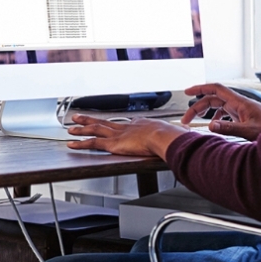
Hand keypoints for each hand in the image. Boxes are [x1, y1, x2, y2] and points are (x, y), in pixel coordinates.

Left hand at [66, 115, 186, 157]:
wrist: (165, 137)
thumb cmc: (172, 137)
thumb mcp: (177, 133)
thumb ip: (179, 135)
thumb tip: (189, 135)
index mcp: (141, 125)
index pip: (125, 124)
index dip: (116, 124)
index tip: (110, 123)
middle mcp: (127, 127)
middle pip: (105, 122)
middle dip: (91, 120)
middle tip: (79, 117)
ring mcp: (119, 135)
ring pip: (96, 130)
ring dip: (82, 128)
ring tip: (71, 127)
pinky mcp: (113, 144)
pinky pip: (93, 143)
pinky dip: (81, 143)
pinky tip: (72, 143)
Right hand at [182, 83, 260, 140]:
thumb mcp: (250, 131)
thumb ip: (230, 128)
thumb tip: (211, 125)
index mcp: (240, 102)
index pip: (216, 89)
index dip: (201, 88)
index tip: (188, 92)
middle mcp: (239, 104)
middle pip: (213, 99)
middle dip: (198, 106)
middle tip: (187, 118)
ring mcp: (241, 110)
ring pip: (218, 106)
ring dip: (205, 111)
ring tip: (196, 121)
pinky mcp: (244, 117)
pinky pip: (225, 113)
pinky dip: (215, 117)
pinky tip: (213, 124)